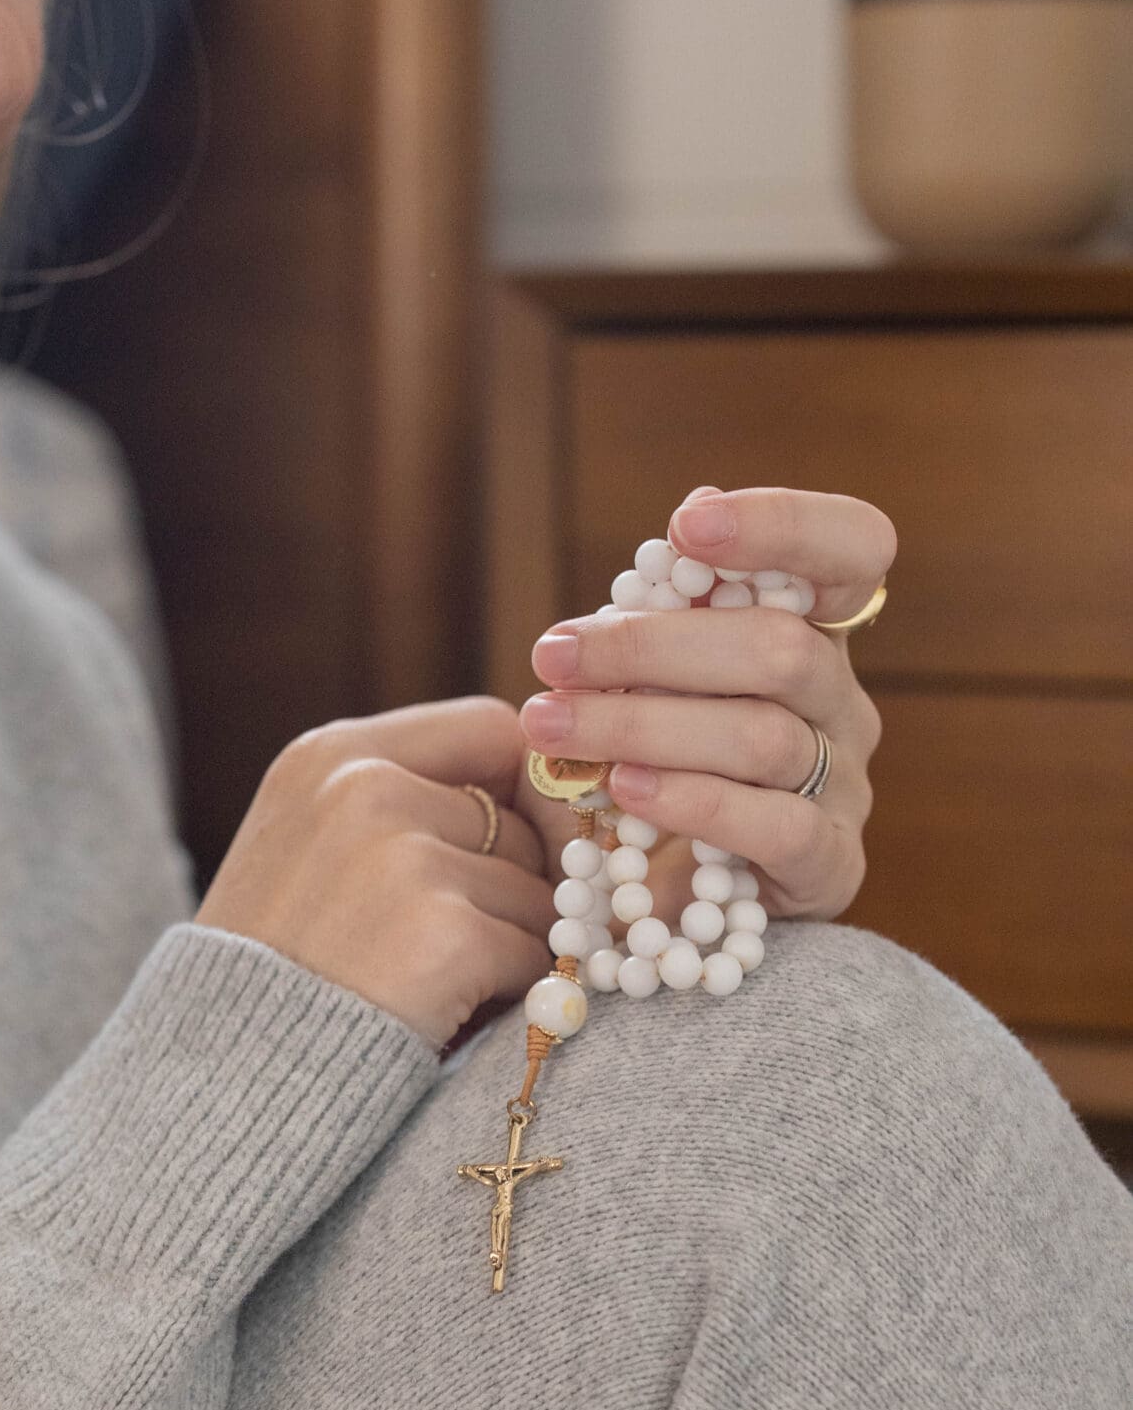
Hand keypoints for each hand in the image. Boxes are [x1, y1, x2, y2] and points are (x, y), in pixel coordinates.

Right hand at [195, 698, 555, 1054]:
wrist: (224, 1075)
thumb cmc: (275, 970)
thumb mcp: (310, 846)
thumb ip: (407, 806)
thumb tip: (563, 809)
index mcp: (333, 755)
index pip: (490, 730)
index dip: (526, 791)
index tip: (526, 846)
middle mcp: (366, 787)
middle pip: (520, 822)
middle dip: (515, 889)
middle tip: (461, 942)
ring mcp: (405, 860)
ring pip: (537, 893)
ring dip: (513, 947)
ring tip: (440, 984)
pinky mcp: (443, 935)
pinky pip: (533, 954)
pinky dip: (509, 994)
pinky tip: (450, 1013)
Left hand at [516, 487, 893, 928]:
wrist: (676, 904)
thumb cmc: (661, 767)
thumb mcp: (655, 682)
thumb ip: (674, 608)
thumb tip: (695, 505)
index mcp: (814, 636)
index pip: (854, 551)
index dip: (786, 526)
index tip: (686, 527)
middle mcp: (843, 704)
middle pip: (781, 650)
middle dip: (654, 647)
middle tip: (554, 655)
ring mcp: (845, 787)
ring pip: (764, 738)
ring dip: (646, 725)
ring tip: (555, 726)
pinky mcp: (830, 867)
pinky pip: (776, 827)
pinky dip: (694, 802)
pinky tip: (625, 789)